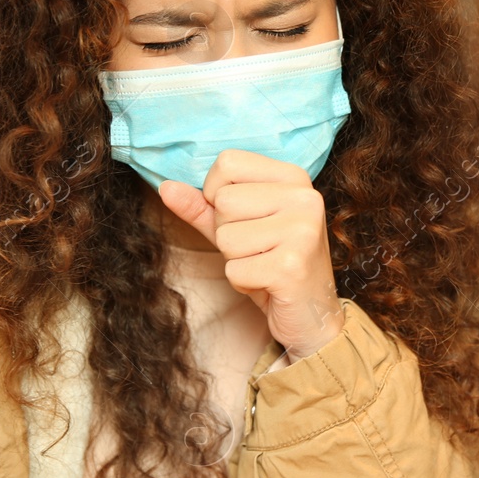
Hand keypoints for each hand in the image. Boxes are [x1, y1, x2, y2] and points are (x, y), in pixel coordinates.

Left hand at [158, 149, 344, 362]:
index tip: (244, 218)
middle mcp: (304, 197)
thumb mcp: (238, 227)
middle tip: (260, 250)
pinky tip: (268, 283)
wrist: (312, 314)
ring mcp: (302, 230)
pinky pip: (234, 269)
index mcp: (294, 177)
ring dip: (235, 260)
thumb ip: (202, 207)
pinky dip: (243, 283)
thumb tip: (165, 187)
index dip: (217, 195)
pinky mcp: (292, 266)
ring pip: (225, 237)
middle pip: (223, 201)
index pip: (227, 163)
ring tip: (264, 265)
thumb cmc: (274, 264)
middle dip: (228, 233)